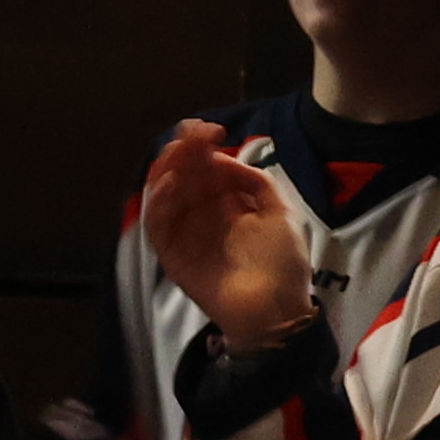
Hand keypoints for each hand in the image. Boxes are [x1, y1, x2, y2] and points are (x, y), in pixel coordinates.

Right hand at [136, 118, 309, 348]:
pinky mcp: (172, 257)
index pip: (206, 169)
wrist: (276, 309)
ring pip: (165, 196)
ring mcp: (185, 236)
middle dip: (184, 152)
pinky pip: (157, 226)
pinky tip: (171, 183)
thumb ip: (254, 181)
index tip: (211, 130)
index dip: (203, 148)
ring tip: (178, 152)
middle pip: (183, 177)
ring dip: (168, 170)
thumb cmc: (282, 264)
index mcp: (227, 205)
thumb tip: (223, 158)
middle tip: (191, 134)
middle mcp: (202, 216)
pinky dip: (159, 203)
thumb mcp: (279, 212)